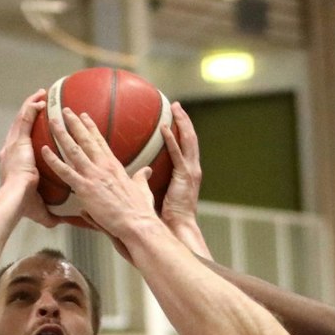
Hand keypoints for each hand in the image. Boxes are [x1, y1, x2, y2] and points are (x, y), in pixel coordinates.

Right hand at [0, 90, 56, 226]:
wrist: (15, 199)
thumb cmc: (23, 205)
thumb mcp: (39, 209)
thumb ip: (50, 214)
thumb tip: (59, 223)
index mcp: (14, 164)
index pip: (21, 144)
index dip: (28, 135)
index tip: (38, 130)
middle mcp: (11, 151)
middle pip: (21, 127)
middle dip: (30, 114)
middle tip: (41, 104)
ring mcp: (13, 144)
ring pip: (23, 119)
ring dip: (31, 105)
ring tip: (42, 95)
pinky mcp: (18, 140)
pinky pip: (25, 118)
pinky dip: (32, 107)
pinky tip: (41, 100)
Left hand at [41, 108, 165, 241]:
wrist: (137, 222)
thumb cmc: (140, 209)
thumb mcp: (143, 188)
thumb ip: (141, 177)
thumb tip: (146, 171)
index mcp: (115, 165)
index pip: (100, 141)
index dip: (91, 128)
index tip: (84, 116)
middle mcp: (103, 166)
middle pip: (86, 140)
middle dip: (75, 123)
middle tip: (65, 110)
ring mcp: (93, 176)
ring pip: (74, 150)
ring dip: (62, 134)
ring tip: (53, 122)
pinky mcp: (85, 188)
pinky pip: (66, 171)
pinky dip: (54, 160)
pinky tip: (44, 150)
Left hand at [159, 103, 203, 233]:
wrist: (178, 228)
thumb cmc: (166, 216)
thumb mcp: (160, 193)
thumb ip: (153, 181)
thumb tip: (142, 173)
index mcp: (188, 172)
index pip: (186, 146)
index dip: (182, 130)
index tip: (175, 117)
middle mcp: (192, 169)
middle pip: (190, 138)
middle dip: (185, 120)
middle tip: (177, 105)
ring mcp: (190, 171)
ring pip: (189, 141)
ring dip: (182, 123)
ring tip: (175, 109)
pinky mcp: (185, 176)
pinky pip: (178, 154)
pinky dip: (172, 140)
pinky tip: (165, 128)